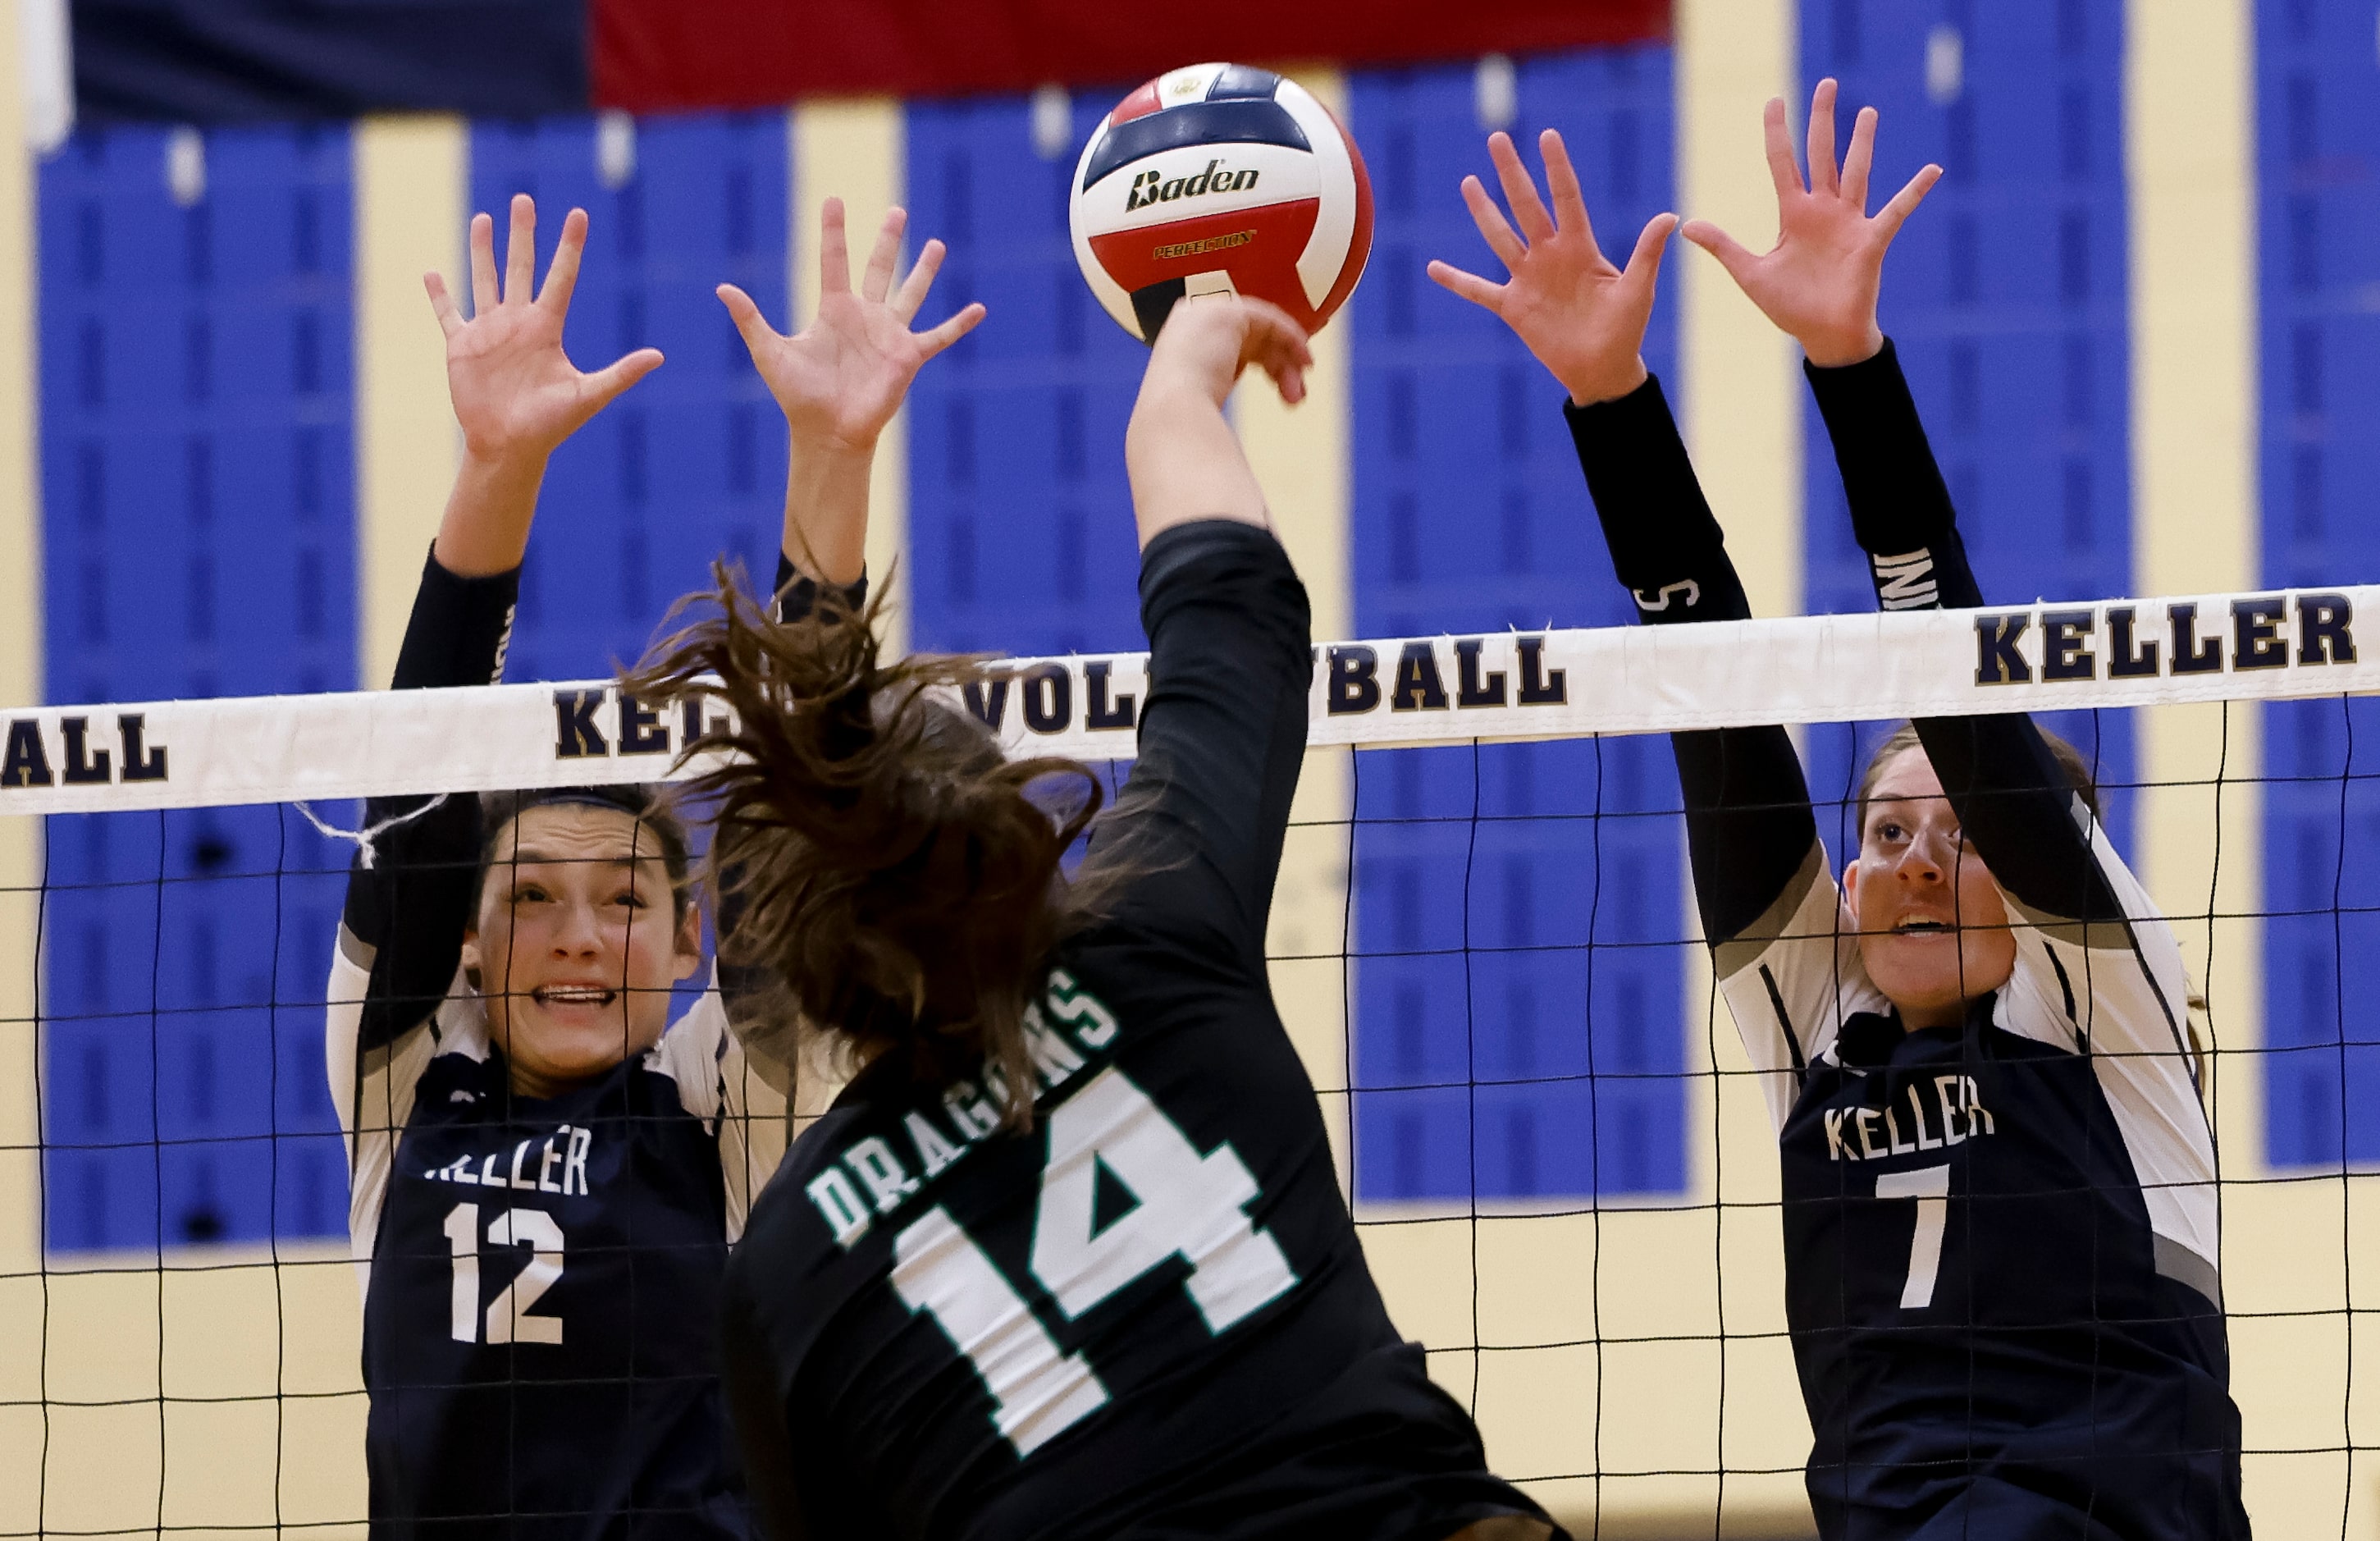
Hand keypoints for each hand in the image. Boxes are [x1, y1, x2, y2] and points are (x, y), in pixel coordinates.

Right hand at [426, 195, 662, 466]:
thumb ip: (621, 374)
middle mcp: (518, 322)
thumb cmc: (551, 425)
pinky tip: (431, 272)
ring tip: (484, 218)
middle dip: (522, 234)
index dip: (569, 246)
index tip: (578, 214)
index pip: (561, 276)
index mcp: (546, 328)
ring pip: (484, 280)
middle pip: (520, 267)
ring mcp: (489, 332)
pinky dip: (439, 295)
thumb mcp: (588, 395)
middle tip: (524, 199)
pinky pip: (448, 314)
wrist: (510, 446)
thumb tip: (659, 356)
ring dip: (482, 250)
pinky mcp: (462, 347)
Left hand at [720, 198, 984, 455]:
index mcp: (834, 309)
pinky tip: (979, 308)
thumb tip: (721, 288)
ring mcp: (889, 335)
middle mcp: (864, 316)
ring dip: (924, 270)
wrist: (828, 431)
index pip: (835, 260)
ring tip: (936, 244)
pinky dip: (959, 324)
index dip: (834, 231)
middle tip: (897, 212)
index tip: (834, 200)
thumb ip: (750, 319)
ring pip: (911, 293)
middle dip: (888, 240)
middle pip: (879, 268)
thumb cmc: (798, 396)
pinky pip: (939, 336)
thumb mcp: (770, 352)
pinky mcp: (908, 356)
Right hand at [1126, 295, 1307, 546]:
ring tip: (1297, 396)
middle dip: (1277, 366)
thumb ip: (1213, 440)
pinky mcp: (1225, 313)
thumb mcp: (1201, 435)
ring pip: (1260, 331)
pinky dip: (1290, 338)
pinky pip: (1268, 319)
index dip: (1259, 362)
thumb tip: (1233, 490)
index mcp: (1180, 355)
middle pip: (1248, 340)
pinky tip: (1305, 363)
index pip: (1229, 349)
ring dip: (1286, 362)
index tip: (1284, 390)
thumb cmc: (1180, 442)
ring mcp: (1204, 317)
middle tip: (1295, 397)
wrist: (1170, 424)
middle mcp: (1189, 330)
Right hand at [1427, 129, 1676, 406]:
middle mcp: (1550, 255)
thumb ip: (1646, 253)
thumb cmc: (1626, 328)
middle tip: (1497, 138)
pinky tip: (1433, 267)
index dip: (1556, 167)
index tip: (1547, 135)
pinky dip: (1456, 280)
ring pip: (1500, 237)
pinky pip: (1479, 290)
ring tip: (1469, 182)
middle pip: (1525, 205)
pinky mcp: (1513, 307)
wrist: (1602, 369)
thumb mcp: (1637, 289)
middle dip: (1511, 173)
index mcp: (1580, 247)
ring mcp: (1528, 279)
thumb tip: (1670, 217)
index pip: (1565, 197)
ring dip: (1483, 211)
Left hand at [1680, 79, 1941, 367]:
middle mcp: (1823, 210)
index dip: (1777, 132)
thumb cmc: (1790, 306)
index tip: (1774, 100)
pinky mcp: (1871, 242)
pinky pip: (1895, 211)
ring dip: (1861, 143)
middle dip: (1823, 120)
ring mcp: (1849, 223)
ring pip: (1855, 172)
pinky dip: (1913, 192)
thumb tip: (1688, 225)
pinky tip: (1932, 170)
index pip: (1783, 162)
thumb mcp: (1750, 273)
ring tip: (1866, 112)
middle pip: (1822, 155)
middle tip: (1826, 84)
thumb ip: (1723, 246)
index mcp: (1794, 214)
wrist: (1822, 336)